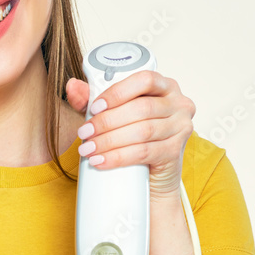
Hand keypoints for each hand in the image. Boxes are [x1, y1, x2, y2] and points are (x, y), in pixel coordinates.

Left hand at [66, 71, 195, 198]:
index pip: (145, 80)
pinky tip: (102, 160)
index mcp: (165, 86)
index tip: (94, 107)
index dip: (118, 93)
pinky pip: (144, 152)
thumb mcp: (114, 114)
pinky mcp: (175, 151)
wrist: (153, 174)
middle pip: (141, 108)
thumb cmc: (135, 137)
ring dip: (110, 140)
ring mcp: (181, 127)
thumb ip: (92, 99)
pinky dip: (119, 157)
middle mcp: (179, 104)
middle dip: (107, 121)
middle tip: (85, 132)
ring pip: (142, 131)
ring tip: (89, 149)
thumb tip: (72, 86)